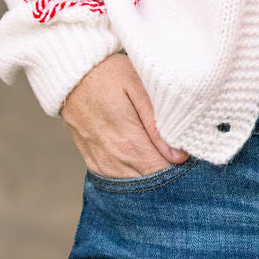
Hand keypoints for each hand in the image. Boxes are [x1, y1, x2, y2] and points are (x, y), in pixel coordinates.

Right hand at [59, 51, 188, 177]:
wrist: (70, 74)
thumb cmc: (108, 75)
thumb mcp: (137, 87)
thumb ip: (157, 123)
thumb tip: (179, 156)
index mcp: (128, 142)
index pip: (163, 173)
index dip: (180, 167)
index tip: (188, 152)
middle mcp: (114, 160)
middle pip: (150, 181)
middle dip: (168, 171)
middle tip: (178, 150)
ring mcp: (102, 164)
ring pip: (135, 184)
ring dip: (151, 172)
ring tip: (161, 150)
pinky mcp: (94, 162)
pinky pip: (119, 179)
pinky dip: (134, 172)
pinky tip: (143, 155)